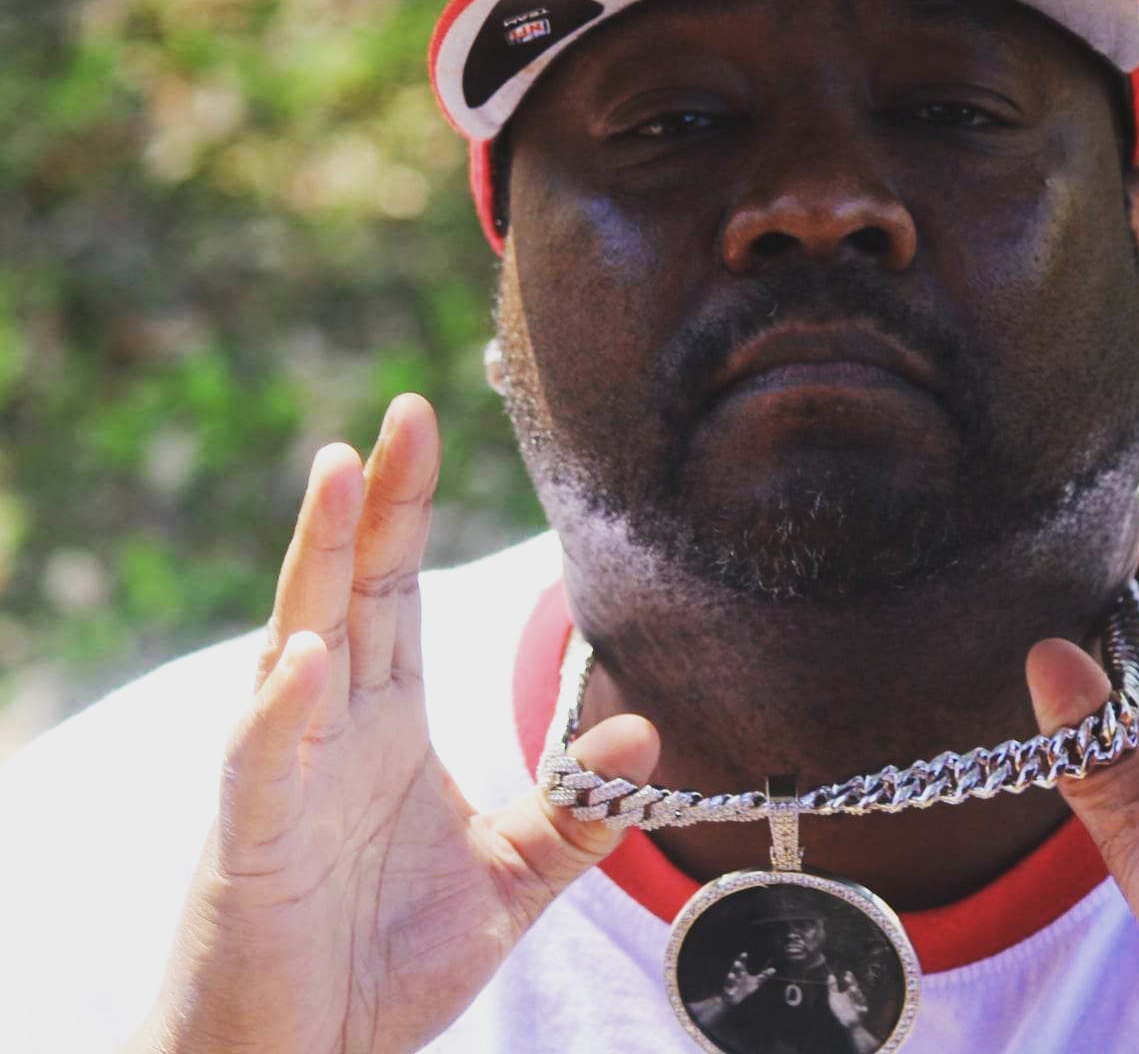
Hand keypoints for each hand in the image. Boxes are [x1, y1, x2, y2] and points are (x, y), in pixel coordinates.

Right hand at [125, 394, 658, 1053]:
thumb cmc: (378, 961)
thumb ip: (570, 810)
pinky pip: (264, 765)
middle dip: (370, 500)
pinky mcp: (252, 842)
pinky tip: (305, 659)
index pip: (395, 589)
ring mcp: (285, 775)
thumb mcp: (504, 879)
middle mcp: (330, 726)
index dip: (406, 507)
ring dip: (314, 560)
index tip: (422, 425)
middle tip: (396, 415)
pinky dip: (279, 712)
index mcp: (384, 720)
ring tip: (334, 474)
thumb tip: (646, 734)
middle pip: (349, 589)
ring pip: (295, 643)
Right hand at [721, 952, 774, 1006]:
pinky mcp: (728, 994)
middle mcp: (735, 977)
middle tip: (738, 963)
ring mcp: (731, 985)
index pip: (741, 963)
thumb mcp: (755, 982)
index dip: (742, 958)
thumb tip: (774, 969)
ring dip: (730, 978)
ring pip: (729, 980)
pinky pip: (728, 993)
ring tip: (731, 975)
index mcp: (741, 973)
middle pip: (735, 970)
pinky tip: (730, 993)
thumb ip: (763, 976)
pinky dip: (729, 993)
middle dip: (737, 967)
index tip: (745, 954)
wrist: (732, 1000)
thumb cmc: (745, 988)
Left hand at [826, 968, 868, 1027]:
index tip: (847, 973)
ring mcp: (859, 1006)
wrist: (846, 1024)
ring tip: (851, 988)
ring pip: (860, 999)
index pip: (851, 984)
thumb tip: (830, 975)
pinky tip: (863, 1009)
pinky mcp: (860, 1015)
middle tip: (847, 979)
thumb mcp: (834, 997)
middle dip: (852, 984)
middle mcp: (856, 998)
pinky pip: (863, 1012)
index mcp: (850, 993)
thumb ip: (833, 987)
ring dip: (856, 994)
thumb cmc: (841, 1009)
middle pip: (856, 989)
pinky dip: (863, 1010)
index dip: (850, 978)